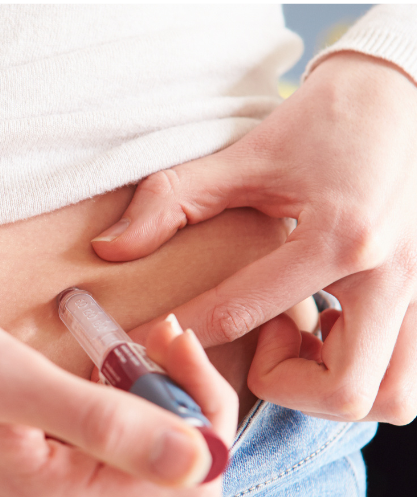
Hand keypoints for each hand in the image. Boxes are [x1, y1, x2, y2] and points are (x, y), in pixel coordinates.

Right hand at [0, 277, 234, 496]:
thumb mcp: (13, 377)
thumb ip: (107, 424)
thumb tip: (199, 461)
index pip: (185, 486)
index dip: (200, 415)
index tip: (176, 347)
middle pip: (163, 481)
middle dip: (174, 405)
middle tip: (152, 336)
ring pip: (131, 467)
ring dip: (142, 403)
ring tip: (121, 345)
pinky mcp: (18, 481)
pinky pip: (94, 458)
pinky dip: (109, 410)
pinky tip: (94, 368)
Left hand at [92, 52, 416, 424]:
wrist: (398, 99)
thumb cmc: (319, 126)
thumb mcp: (242, 158)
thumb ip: (170, 203)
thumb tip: (109, 249)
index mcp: (339, 237)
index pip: (241, 315)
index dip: (181, 337)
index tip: (148, 342)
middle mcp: (392, 276)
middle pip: (340, 392)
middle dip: (280, 385)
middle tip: (257, 340)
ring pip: (388, 397)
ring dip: (330, 388)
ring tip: (298, 344)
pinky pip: (406, 378)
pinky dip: (363, 376)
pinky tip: (327, 335)